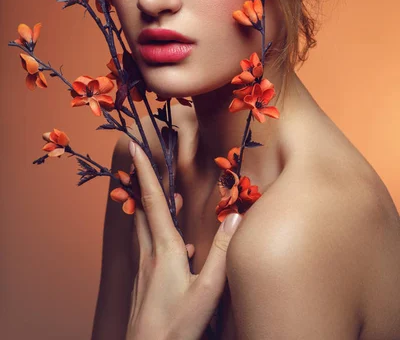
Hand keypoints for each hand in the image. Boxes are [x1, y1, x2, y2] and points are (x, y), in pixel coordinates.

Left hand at [125, 140, 242, 339]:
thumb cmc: (176, 327)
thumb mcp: (207, 290)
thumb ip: (222, 253)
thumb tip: (234, 215)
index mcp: (164, 249)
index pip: (152, 201)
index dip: (145, 172)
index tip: (135, 148)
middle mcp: (149, 254)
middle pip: (143, 210)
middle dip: (146, 185)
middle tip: (149, 166)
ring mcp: (143, 269)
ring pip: (144, 228)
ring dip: (152, 209)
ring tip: (168, 199)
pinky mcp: (142, 283)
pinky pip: (149, 249)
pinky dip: (159, 236)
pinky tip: (178, 250)